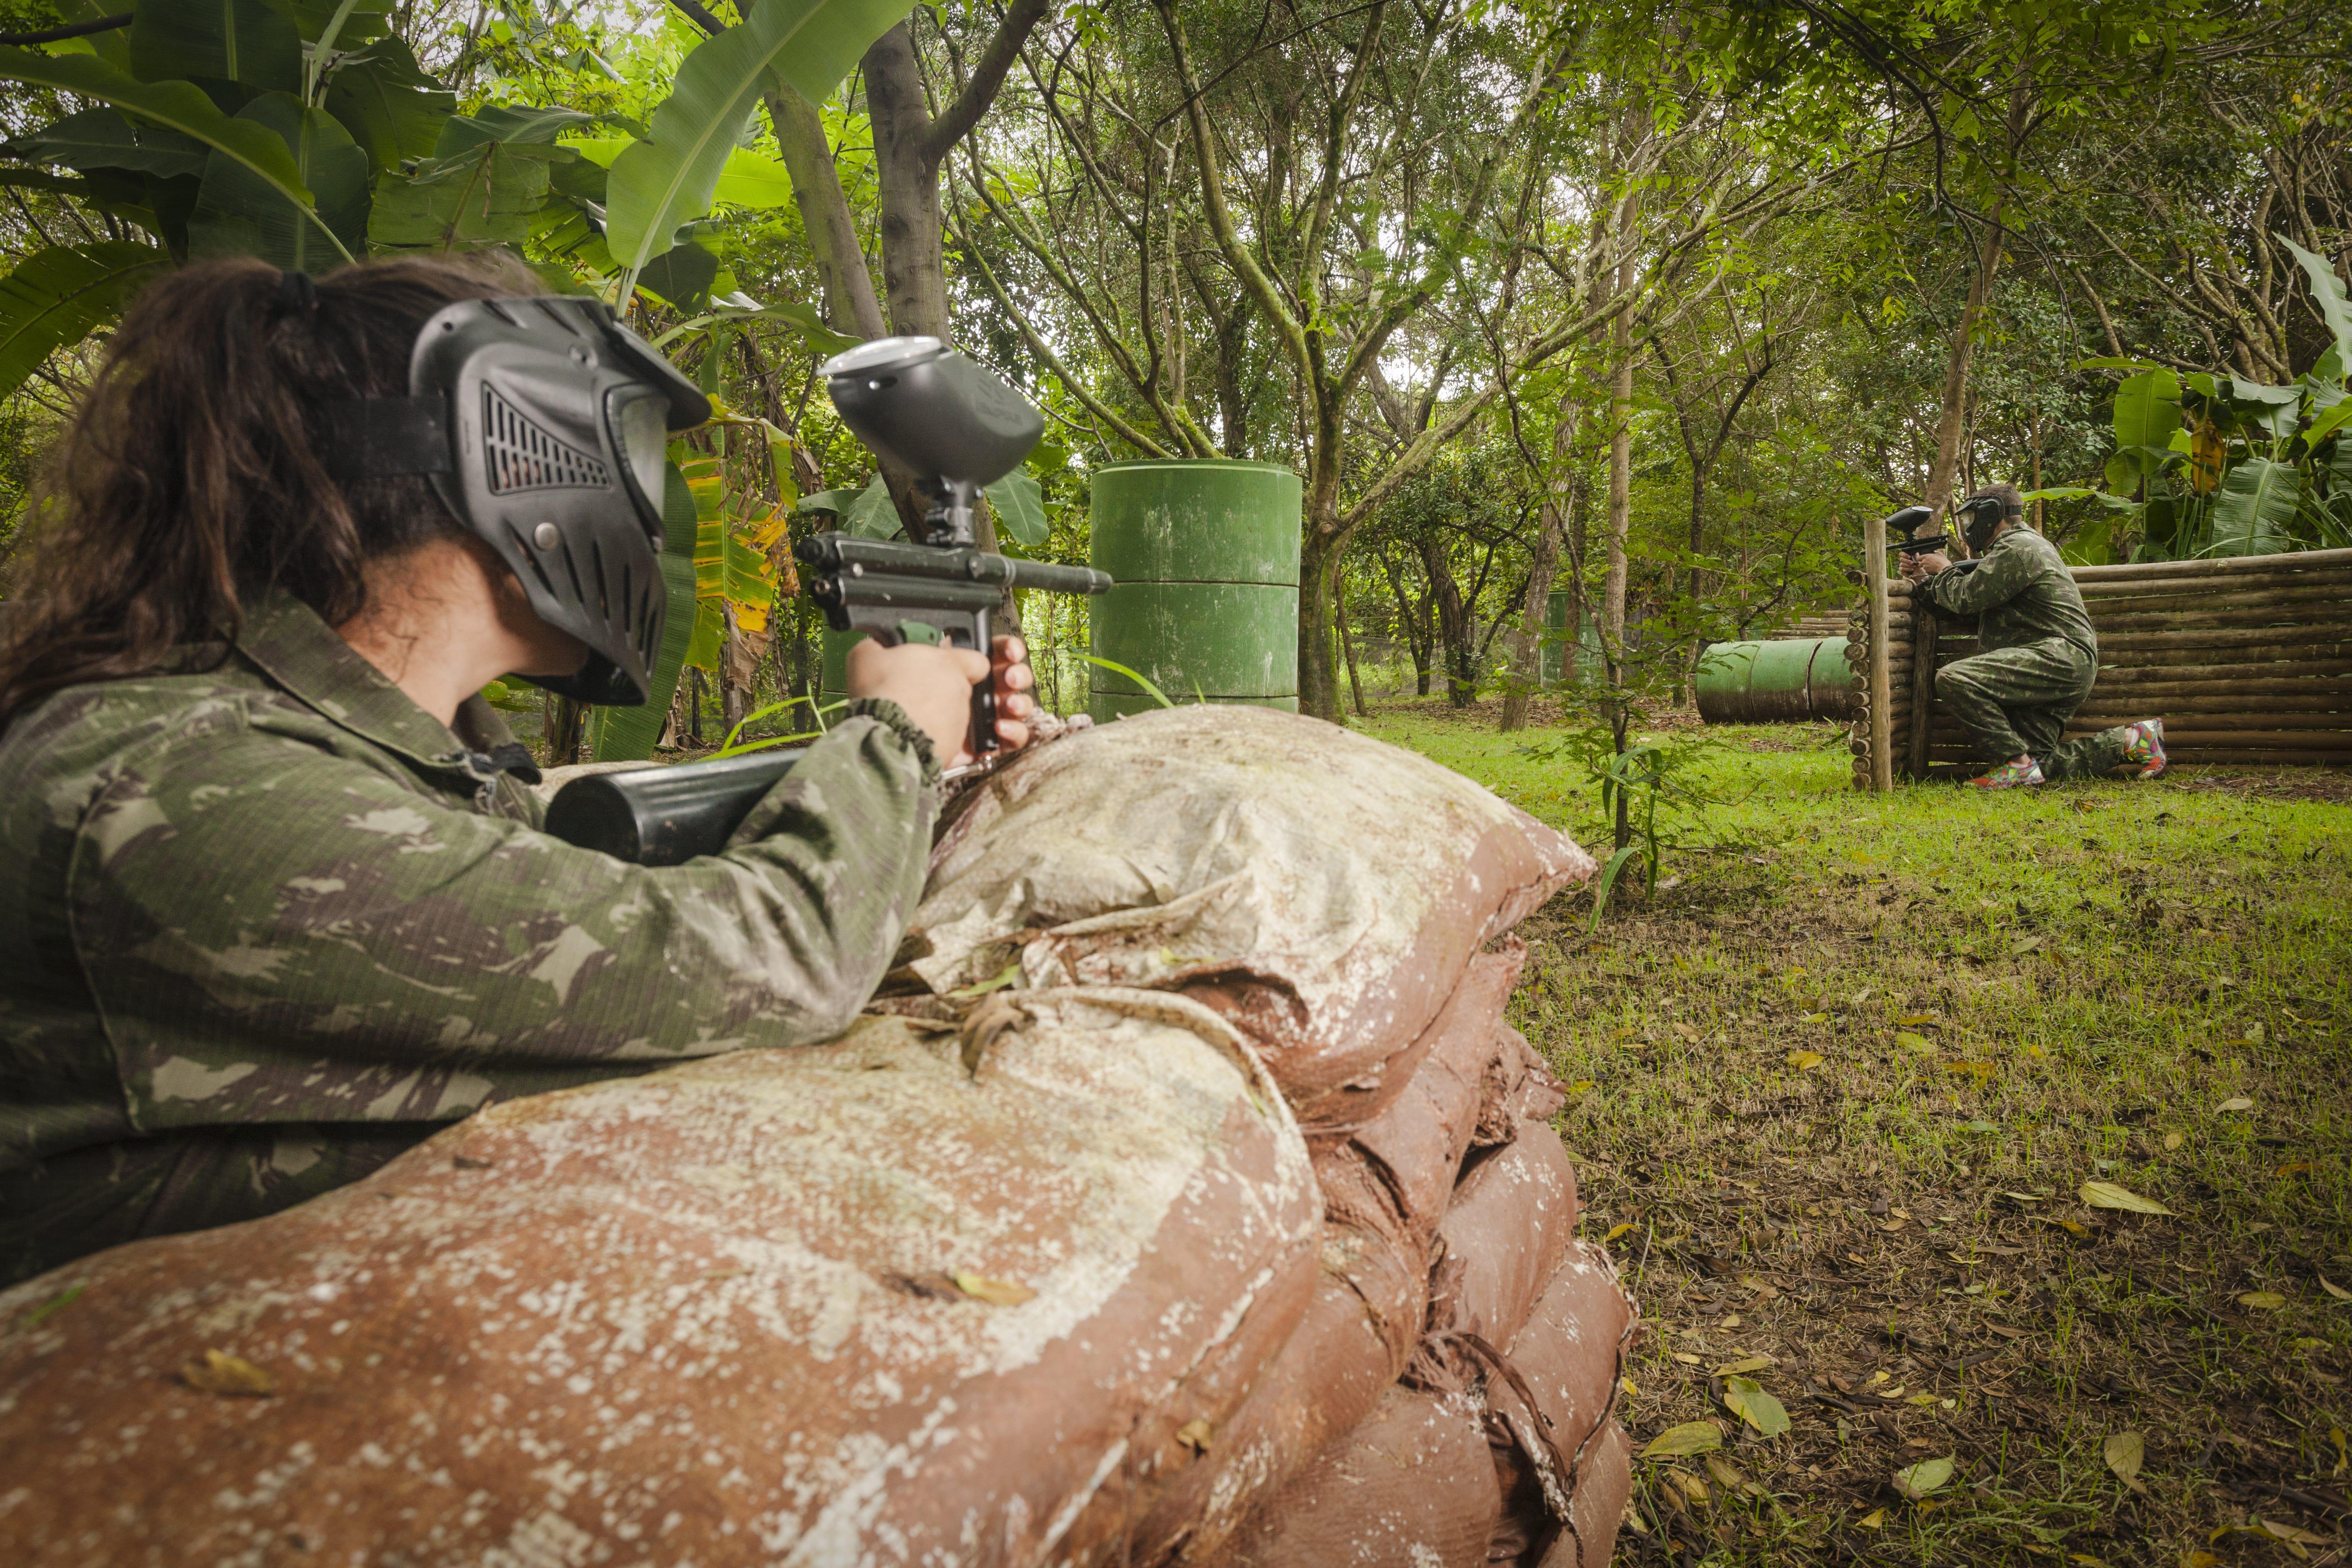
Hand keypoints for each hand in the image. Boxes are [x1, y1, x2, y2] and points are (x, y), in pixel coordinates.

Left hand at [846, 634, 1037, 766]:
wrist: (901, 738)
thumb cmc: (907, 695)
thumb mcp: (929, 658)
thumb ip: (959, 654)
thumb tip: (978, 660)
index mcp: (953, 666)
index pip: (988, 651)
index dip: (1005, 647)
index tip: (1009, 651)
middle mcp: (966, 691)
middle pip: (1008, 677)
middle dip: (1017, 674)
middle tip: (1010, 679)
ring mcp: (976, 719)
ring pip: (1015, 706)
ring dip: (1020, 702)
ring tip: (1009, 705)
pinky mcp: (983, 746)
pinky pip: (1014, 737)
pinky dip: (1015, 731)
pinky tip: (1000, 728)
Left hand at [1901, 551, 1948, 580]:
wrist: (1944, 567)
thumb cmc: (1942, 560)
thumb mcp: (1939, 554)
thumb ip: (1935, 552)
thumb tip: (1934, 552)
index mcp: (1926, 556)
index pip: (1918, 558)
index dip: (1920, 559)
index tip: (1921, 559)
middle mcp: (1924, 562)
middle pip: (1919, 564)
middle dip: (1922, 564)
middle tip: (1927, 563)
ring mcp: (1925, 567)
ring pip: (1923, 568)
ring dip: (1926, 567)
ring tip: (1932, 566)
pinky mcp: (1927, 572)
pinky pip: (1926, 571)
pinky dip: (1929, 571)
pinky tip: (1933, 569)